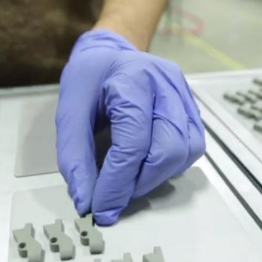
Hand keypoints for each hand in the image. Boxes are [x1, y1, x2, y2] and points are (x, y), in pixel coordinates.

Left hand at [56, 29, 204, 224]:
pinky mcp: (192, 107)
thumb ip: (75, 158)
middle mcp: (166, 84)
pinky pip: (193, 146)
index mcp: (132, 79)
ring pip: (186, 151)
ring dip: (156, 178)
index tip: (100, 208)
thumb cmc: (88, 80)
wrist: (110, 53)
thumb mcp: (68, 113)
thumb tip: (86, 202)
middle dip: (139, 184)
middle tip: (113, 198)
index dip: (117, 182)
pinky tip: (147, 166)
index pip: (133, 142)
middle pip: (167, 149)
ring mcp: (184, 95)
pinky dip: (170, 165)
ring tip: (129, 183)